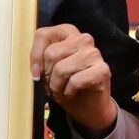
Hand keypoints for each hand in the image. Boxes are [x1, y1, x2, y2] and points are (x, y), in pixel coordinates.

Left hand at [30, 24, 116, 138]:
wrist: (86, 106)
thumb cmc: (64, 84)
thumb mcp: (46, 68)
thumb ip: (39, 60)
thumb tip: (36, 70)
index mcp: (67, 32)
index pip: (43, 35)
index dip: (35, 56)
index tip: (35, 73)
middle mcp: (83, 39)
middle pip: (51, 54)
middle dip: (47, 75)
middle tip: (52, 84)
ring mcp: (95, 53)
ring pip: (61, 69)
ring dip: (56, 86)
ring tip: (60, 90)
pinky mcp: (103, 70)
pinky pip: (75, 81)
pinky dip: (68, 92)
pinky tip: (71, 93)